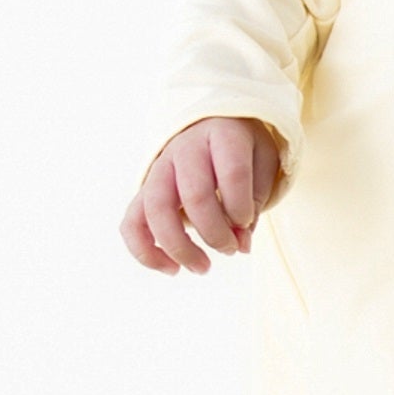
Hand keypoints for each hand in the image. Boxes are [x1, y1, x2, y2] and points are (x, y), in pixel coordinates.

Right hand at [122, 116, 284, 273]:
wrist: (212, 125)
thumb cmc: (242, 150)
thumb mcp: (262, 163)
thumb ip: (254, 202)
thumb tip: (241, 246)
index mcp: (222, 135)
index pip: (232, 173)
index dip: (242, 207)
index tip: (247, 222)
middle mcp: (185, 149)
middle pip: (194, 195)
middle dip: (216, 233)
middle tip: (231, 250)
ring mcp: (160, 168)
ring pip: (156, 210)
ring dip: (179, 247)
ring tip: (202, 268)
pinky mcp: (144, 190)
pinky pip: (131, 223)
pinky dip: (144, 251)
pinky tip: (170, 269)